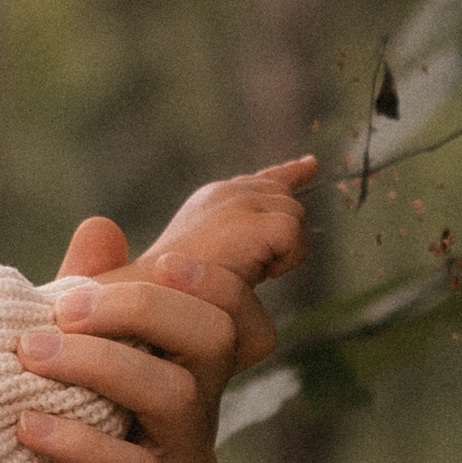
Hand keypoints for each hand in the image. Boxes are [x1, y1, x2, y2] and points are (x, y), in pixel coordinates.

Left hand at [0, 211, 271, 462]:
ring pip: (176, 396)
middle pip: (209, 339)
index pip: (221, 308)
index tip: (119, 260)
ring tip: (29, 359)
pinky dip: (82, 444)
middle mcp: (197, 422)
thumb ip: (81, 316)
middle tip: (60, 307)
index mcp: (178, 377)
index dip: (195, 273)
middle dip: (139, 307)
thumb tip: (100, 227)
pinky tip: (29, 430)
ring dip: (98, 365)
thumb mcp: (58, 390)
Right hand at [132, 157, 315, 365]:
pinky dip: (284, 260)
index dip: (289, 174)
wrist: (151, 297)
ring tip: (249, 272)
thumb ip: (240, 235)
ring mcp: (238, 204)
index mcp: (214, 198)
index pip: (263, 180)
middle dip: (284, 232)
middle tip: (261, 265)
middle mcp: (226, 193)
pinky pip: (293, 235)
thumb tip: (275, 233)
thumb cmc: (175, 291)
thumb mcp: (212, 255)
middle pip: (287, 201)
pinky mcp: (250, 224)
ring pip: (295, 216)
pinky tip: (258, 275)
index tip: (310, 164)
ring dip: (282, 251)